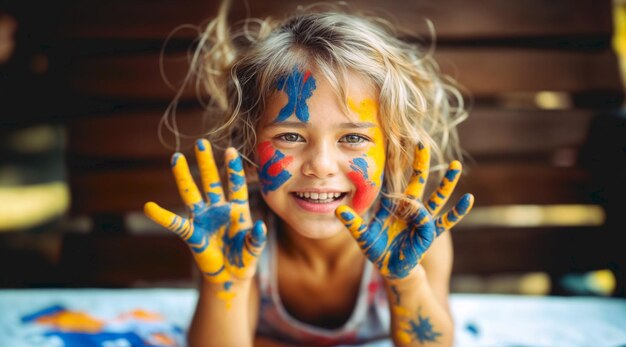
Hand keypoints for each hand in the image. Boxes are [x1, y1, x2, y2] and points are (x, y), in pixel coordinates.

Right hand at [144, 140, 266, 286]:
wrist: (230, 276)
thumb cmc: (245, 259)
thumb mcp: (254, 250)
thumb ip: (256, 239)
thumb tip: (259, 226)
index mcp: (237, 209)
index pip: (235, 185)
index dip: (233, 169)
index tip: (231, 150)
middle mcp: (219, 209)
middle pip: (212, 182)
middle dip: (207, 163)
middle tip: (201, 143)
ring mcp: (204, 219)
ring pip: (192, 194)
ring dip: (184, 177)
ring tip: (176, 158)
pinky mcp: (193, 234)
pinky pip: (176, 224)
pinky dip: (163, 217)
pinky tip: (150, 207)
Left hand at [336, 143, 473, 279]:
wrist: (390, 268)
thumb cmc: (377, 249)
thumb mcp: (362, 236)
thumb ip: (352, 223)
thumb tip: (338, 210)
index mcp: (392, 205)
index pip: (394, 180)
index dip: (395, 164)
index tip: (397, 144)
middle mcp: (409, 208)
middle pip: (417, 181)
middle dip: (420, 163)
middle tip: (422, 143)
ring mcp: (421, 220)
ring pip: (436, 197)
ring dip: (446, 182)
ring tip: (455, 165)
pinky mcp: (429, 233)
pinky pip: (445, 221)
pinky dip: (456, 211)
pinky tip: (468, 199)